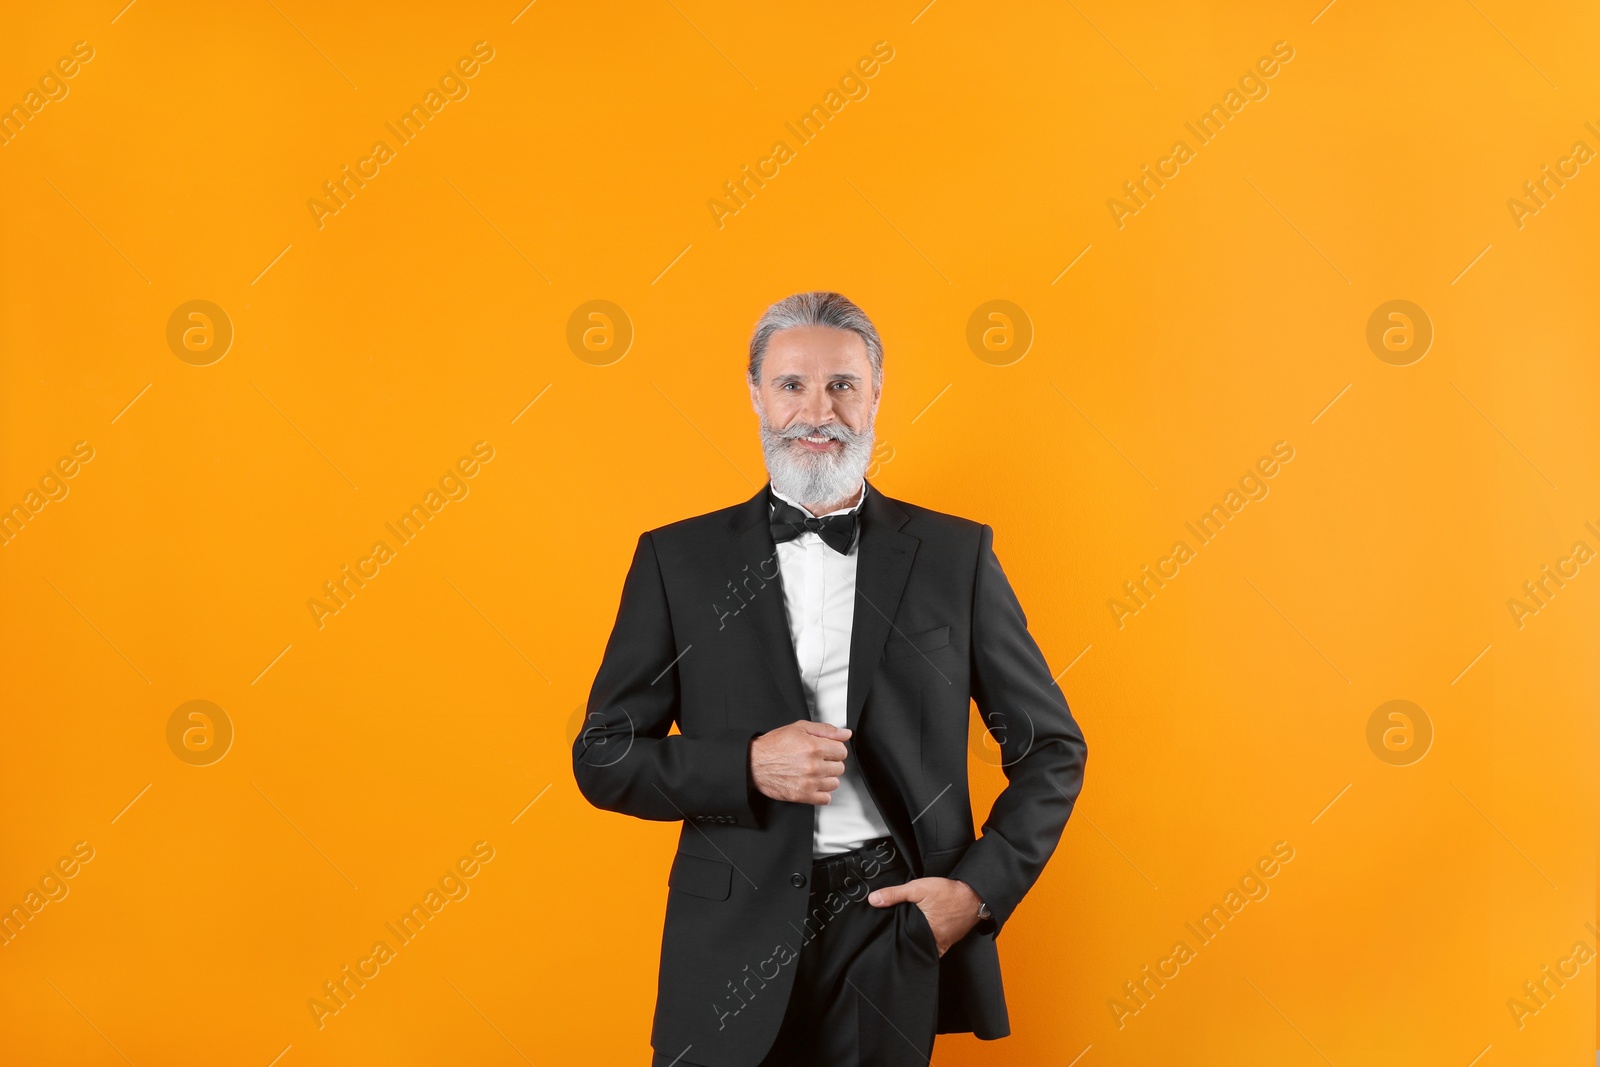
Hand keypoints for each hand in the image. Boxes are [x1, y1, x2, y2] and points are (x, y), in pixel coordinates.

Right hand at [749, 720, 851, 804]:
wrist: (754, 763)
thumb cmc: (773, 745)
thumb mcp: (799, 728)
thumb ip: (826, 730)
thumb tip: (845, 734)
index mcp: (815, 747)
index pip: (842, 751)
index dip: (834, 749)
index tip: (826, 750)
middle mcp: (814, 766)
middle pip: (840, 767)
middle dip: (830, 763)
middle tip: (817, 760)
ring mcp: (809, 782)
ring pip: (834, 783)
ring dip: (827, 778)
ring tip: (813, 772)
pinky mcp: (803, 796)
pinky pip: (825, 799)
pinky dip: (821, 793)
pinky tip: (812, 784)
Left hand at [867, 877, 981, 955]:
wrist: (974, 894)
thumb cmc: (948, 893)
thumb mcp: (917, 888)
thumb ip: (895, 894)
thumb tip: (873, 900)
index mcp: (924, 936)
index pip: (902, 944)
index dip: (892, 941)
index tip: (883, 939)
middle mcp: (934, 945)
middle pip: (912, 946)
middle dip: (902, 942)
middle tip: (890, 936)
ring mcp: (943, 944)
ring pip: (923, 946)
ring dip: (915, 940)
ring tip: (904, 933)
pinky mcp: (949, 940)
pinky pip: (934, 944)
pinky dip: (926, 939)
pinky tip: (920, 931)